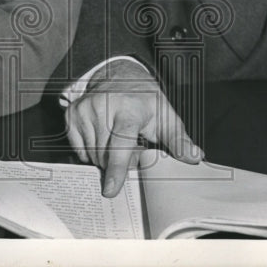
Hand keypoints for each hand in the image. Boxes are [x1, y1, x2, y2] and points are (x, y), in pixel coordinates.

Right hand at [65, 59, 202, 197]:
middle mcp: (104, 105)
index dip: (117, 166)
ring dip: (105, 158)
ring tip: (118, 140)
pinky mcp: (72, 114)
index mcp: (130, 108)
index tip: (111, 190)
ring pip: (92, 154)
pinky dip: (91, 151)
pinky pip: (79, 149)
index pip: (121, 141)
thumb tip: (195, 157)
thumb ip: (178, 140)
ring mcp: (85, 109)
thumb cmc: (146, 102)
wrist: (121, 77)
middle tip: (132, 147)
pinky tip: (102, 137)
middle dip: (120, 162)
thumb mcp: (166, 117)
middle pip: (106, 154)